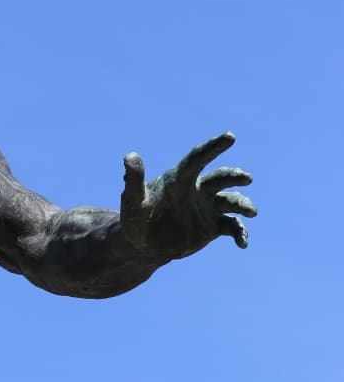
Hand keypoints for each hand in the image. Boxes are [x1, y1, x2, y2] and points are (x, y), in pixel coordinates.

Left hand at [120, 132, 255, 259]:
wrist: (145, 245)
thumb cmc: (136, 219)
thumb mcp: (132, 202)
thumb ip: (133, 181)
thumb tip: (130, 156)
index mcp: (179, 179)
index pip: (197, 159)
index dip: (213, 148)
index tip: (230, 136)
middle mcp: (197, 189)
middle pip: (220, 178)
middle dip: (234, 176)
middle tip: (246, 179)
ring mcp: (207, 207)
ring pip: (231, 201)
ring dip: (243, 205)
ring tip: (251, 213)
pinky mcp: (213, 226)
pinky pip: (232, 226)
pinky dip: (240, 233)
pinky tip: (242, 243)